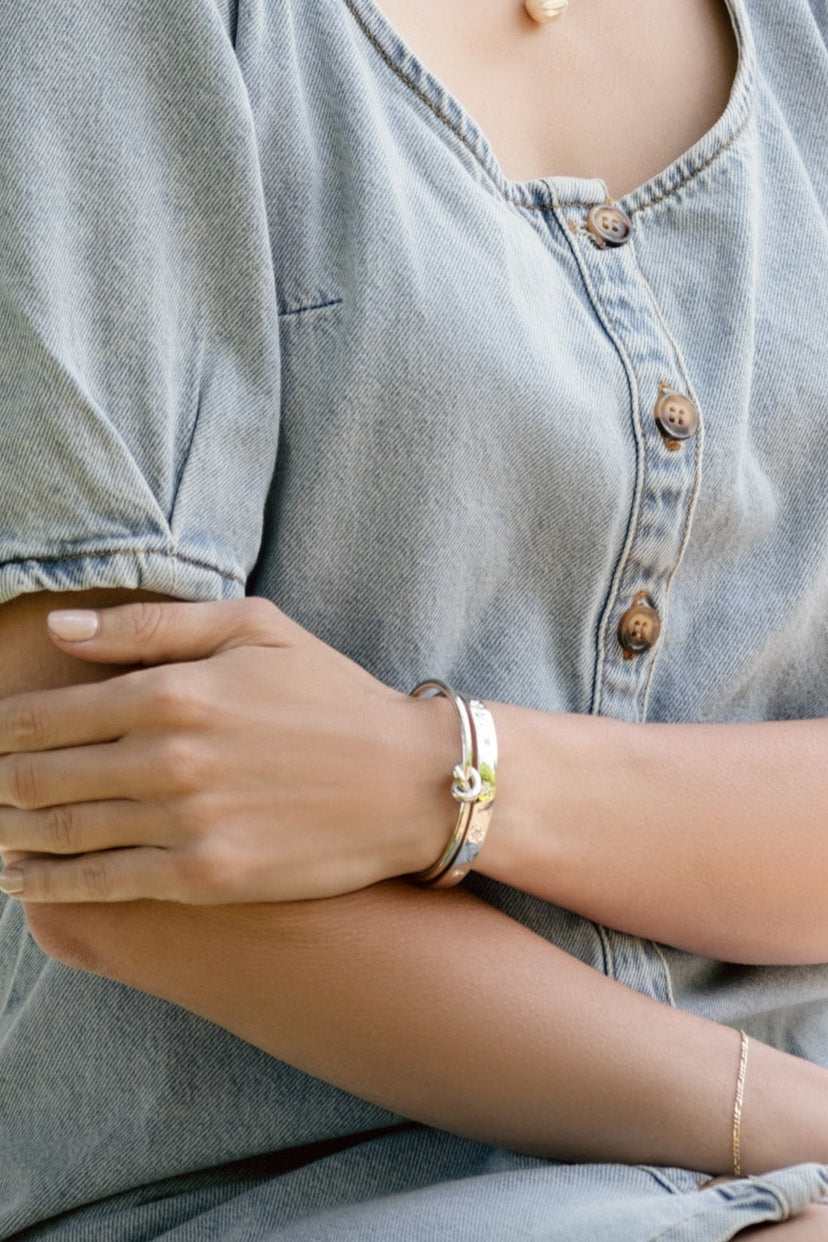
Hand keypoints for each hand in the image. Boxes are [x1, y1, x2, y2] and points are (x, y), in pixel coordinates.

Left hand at [0, 598, 453, 903]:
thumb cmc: (332, 695)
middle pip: (37, 775)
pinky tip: (17, 880)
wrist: (409, 781)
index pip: (45, 714)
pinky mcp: (205, 876)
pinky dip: (46, 883)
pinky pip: (101, 883)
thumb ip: (152, 625)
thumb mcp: (254, 629)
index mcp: (173, 690)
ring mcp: (183, 822)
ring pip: (60, 831)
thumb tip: (60, 630)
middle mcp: (167, 758)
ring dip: (9, 831)